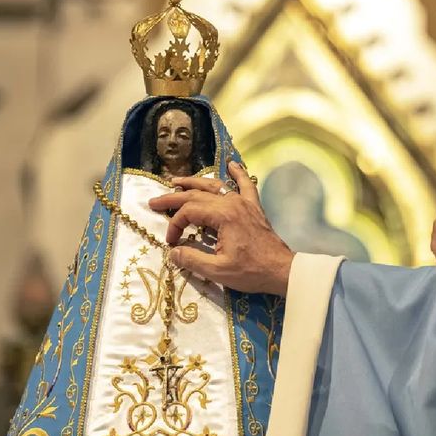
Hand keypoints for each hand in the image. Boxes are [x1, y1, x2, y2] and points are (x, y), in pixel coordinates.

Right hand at [148, 161, 294, 295]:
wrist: (281, 271)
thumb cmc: (251, 271)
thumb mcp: (218, 271)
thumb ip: (192, 259)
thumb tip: (173, 252)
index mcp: (223, 216)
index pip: (189, 212)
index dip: (174, 225)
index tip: (171, 241)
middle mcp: (232, 203)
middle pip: (197, 195)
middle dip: (173, 198)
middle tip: (154, 202)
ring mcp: (244, 202)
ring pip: (215, 185)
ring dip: (194, 183)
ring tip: (176, 181)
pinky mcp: (254, 207)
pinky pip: (245, 185)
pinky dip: (238, 173)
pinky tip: (233, 164)